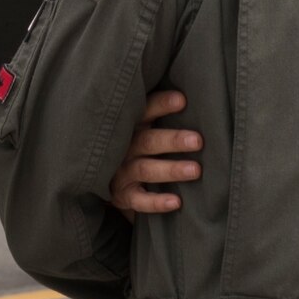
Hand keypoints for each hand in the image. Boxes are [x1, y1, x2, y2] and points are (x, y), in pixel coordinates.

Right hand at [107, 91, 200, 216]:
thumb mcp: (139, 126)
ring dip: (171, 170)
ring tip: (195, 170)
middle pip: (148, 141)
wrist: (100, 176)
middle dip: (172, 140)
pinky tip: (176, 202)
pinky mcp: (123, 196)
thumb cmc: (133, 144)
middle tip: (198, 141)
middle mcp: (123, 147)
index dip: (161, 105)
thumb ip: (157, 113)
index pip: (143, 111)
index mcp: (129, 126)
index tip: (182, 100)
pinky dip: (156, 202)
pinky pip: (139, 201)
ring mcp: (121, 172)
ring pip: (146, 169)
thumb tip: (190, 96)